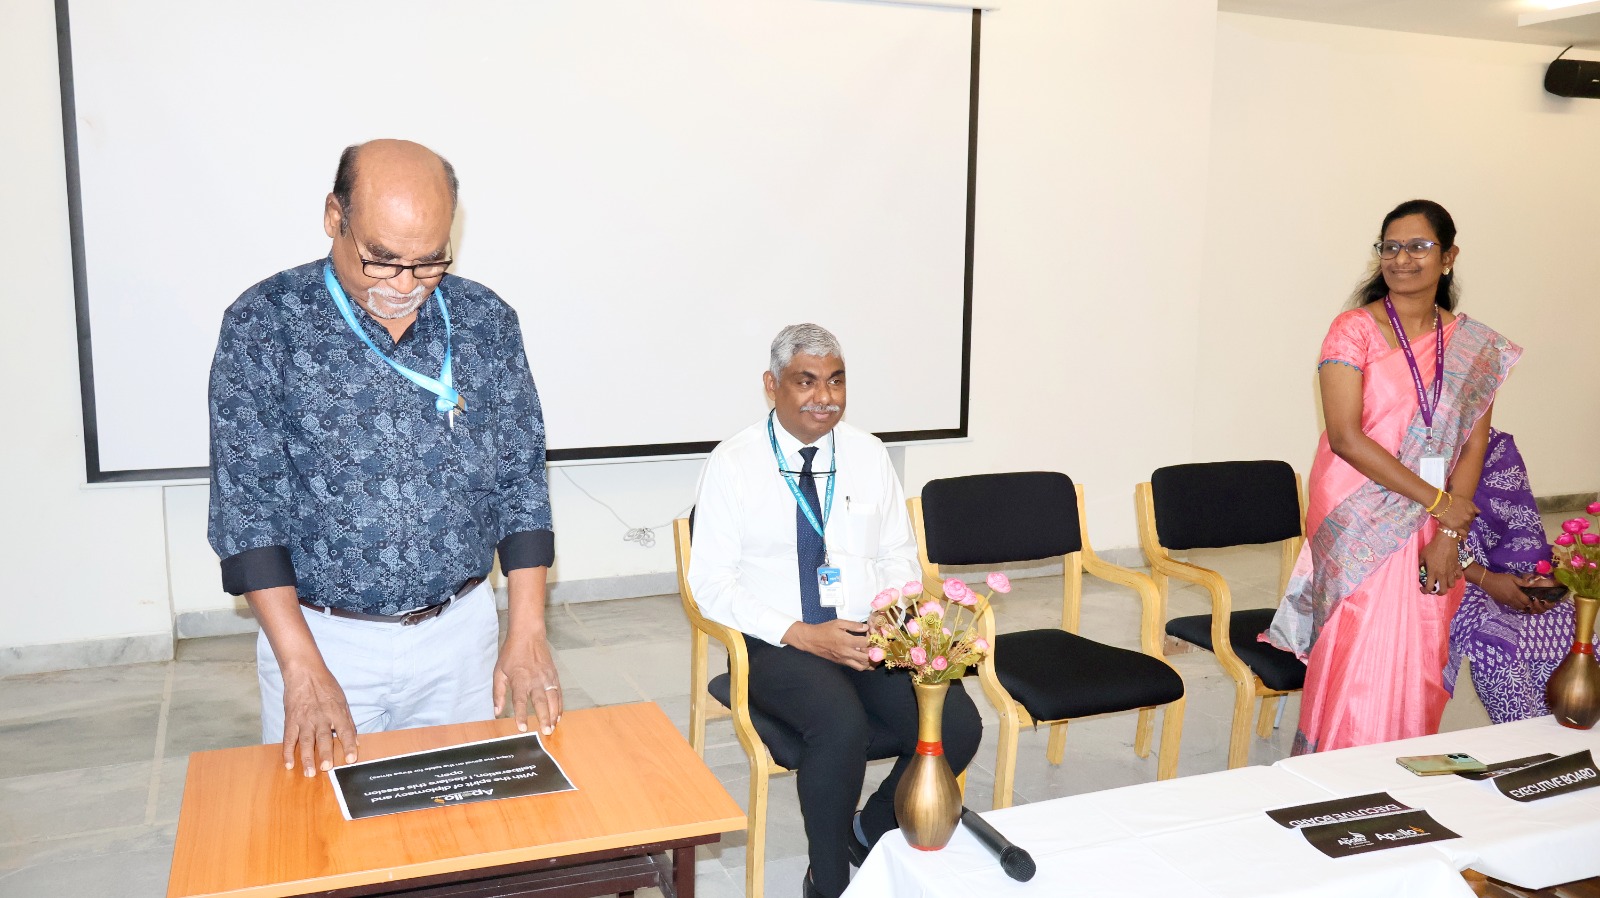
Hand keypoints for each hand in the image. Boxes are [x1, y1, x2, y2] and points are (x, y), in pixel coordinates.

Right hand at [279, 661, 358, 776]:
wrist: (305, 673)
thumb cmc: (326, 686)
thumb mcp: (342, 701)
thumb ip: (348, 722)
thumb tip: (356, 741)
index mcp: (336, 712)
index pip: (345, 731)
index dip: (348, 745)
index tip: (351, 759)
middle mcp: (321, 717)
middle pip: (324, 738)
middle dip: (325, 753)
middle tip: (327, 768)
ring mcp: (304, 719)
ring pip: (306, 741)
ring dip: (307, 758)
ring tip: (309, 772)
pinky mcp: (291, 720)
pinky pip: (289, 738)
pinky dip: (287, 752)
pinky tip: (289, 764)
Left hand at [494, 633, 561, 734]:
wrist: (528, 635)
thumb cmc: (511, 654)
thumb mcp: (499, 672)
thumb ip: (498, 693)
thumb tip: (497, 712)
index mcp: (519, 680)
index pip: (520, 701)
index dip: (521, 715)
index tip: (523, 728)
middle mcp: (535, 680)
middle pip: (541, 702)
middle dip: (544, 718)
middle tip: (546, 732)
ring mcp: (546, 677)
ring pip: (553, 699)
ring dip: (554, 714)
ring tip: (553, 727)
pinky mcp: (553, 675)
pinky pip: (558, 693)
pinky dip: (559, 705)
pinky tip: (558, 715)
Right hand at [784, 620, 872, 669]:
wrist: (811, 640)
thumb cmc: (825, 630)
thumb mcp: (839, 623)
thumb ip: (853, 625)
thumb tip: (866, 628)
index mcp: (846, 641)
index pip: (866, 643)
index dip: (872, 639)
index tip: (873, 635)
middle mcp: (847, 652)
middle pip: (867, 657)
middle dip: (875, 653)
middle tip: (878, 647)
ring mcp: (844, 659)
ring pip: (863, 666)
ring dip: (871, 661)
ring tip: (875, 654)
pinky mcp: (842, 663)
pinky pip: (856, 667)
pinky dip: (864, 665)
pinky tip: (867, 660)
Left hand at [1419, 534, 1462, 595]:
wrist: (1446, 541)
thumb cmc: (1432, 548)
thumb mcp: (1422, 555)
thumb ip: (1420, 564)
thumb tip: (1420, 569)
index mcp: (1433, 573)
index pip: (1429, 588)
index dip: (1425, 591)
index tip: (1422, 589)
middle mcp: (1442, 575)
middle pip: (1444, 591)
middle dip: (1439, 592)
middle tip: (1435, 589)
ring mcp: (1451, 572)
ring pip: (1452, 585)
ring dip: (1447, 585)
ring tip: (1443, 582)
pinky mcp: (1457, 567)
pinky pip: (1458, 576)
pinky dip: (1455, 577)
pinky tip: (1451, 574)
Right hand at [1433, 493, 1479, 532]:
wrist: (1440, 503)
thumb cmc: (1450, 499)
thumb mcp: (1464, 500)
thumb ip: (1472, 506)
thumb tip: (1479, 512)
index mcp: (1471, 510)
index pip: (1473, 516)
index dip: (1468, 516)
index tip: (1464, 517)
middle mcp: (1469, 517)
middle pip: (1470, 522)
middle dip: (1466, 522)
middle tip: (1460, 521)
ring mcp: (1463, 523)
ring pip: (1467, 528)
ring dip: (1464, 528)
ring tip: (1460, 529)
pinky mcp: (1457, 528)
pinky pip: (1463, 534)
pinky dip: (1464, 536)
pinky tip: (1464, 538)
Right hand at [1481, 573, 1561, 614]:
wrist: (1488, 581)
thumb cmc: (1501, 578)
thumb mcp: (1513, 578)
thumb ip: (1523, 582)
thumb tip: (1532, 584)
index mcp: (1516, 593)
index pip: (1527, 601)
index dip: (1531, 601)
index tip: (1534, 598)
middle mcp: (1512, 600)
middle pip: (1523, 607)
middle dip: (1528, 606)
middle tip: (1531, 602)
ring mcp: (1507, 602)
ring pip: (1517, 608)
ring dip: (1522, 607)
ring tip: (1525, 604)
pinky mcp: (1503, 602)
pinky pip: (1511, 607)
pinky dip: (1516, 606)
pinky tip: (1517, 603)